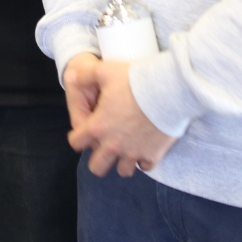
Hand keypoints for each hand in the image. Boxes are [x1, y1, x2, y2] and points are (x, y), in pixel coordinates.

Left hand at [64, 55, 176, 177]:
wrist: (169, 91)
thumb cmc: (135, 81)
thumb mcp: (104, 71)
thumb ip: (85, 75)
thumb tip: (72, 76)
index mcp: (98, 127)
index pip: (76, 143)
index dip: (77, 137)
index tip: (85, 132)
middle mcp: (113, 145)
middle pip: (96, 167)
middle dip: (98, 159)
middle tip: (105, 146)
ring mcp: (133, 153)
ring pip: (122, 171)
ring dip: (122, 161)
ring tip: (126, 148)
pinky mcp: (153, 155)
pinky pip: (145, 167)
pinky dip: (144, 160)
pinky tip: (145, 148)